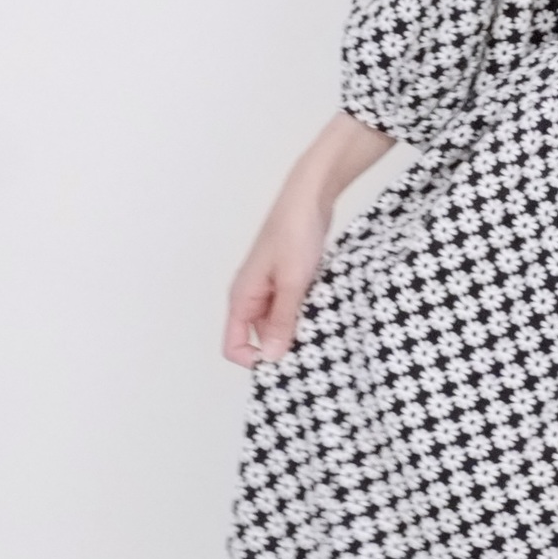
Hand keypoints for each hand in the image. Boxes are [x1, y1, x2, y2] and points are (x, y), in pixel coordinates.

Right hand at [220, 111, 394, 367]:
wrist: (310, 196)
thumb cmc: (295, 231)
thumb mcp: (292, 282)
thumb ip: (282, 321)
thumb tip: (270, 358)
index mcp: (242, 297)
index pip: (233, 347)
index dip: (255, 361)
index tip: (285, 362)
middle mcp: (251, 297)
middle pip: (257, 340)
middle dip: (281, 348)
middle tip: (311, 349)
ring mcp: (269, 289)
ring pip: (277, 325)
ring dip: (297, 330)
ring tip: (321, 328)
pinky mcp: (287, 281)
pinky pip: (291, 309)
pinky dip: (306, 315)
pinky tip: (325, 312)